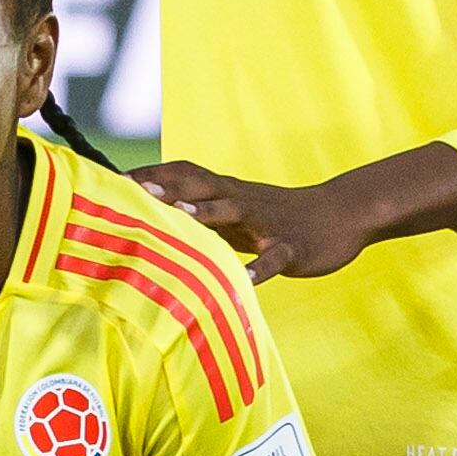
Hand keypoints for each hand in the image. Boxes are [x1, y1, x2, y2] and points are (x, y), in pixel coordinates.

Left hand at [133, 155, 370, 284]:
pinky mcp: (292, 247)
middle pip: (203, 186)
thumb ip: (200, 213)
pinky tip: (246, 280)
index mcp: (228, 193)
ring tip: (180, 215)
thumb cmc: (278, 217)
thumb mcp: (236, 213)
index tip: (114, 181)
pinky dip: (261, 268)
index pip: (185, 175)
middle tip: (135, 191)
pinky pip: (275, 257)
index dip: (152, 176)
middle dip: (170, 188)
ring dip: (208, 213)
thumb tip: (154, 216)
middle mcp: (244, 201)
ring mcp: (268, 223)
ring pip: (236, 212)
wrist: (342, 214)